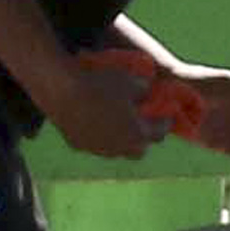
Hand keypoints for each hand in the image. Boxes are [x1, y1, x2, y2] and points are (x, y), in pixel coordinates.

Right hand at [40, 61, 159, 164]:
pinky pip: (94, 143)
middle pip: (138, 150)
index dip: (165, 123)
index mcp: (137, 135)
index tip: (167, 116)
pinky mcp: (78, 145)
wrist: (63, 91)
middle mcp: (119, 148)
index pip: (159, 133)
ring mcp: (97, 149)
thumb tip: (147, 89)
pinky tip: (94, 119)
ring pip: (114, 149)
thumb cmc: (101, 84)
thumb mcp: (130, 80)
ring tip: (117, 121)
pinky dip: (98, 134)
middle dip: (143, 138)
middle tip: (143, 123)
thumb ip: (144, 88)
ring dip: (119, 138)